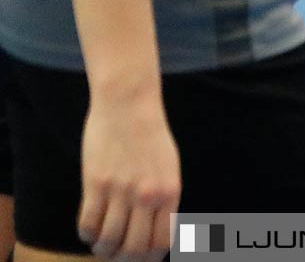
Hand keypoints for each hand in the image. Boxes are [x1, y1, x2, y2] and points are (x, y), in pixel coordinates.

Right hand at [78, 95, 178, 260]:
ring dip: (103, 250)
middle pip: (134, 248)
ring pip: (108, 240)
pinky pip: (87, 224)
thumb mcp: (169, 167)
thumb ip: (164, 197)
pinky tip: (90, 231)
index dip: (150, 257)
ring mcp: (121, 190)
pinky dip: (87, 235)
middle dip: (124, 259)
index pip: (162, 241)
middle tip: (117, 256)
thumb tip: (157, 230)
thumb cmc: (150, 135)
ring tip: (101, 246)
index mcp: (170, 191)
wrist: (129, 105)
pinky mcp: (96, 183)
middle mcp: (148, 195)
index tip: (141, 257)